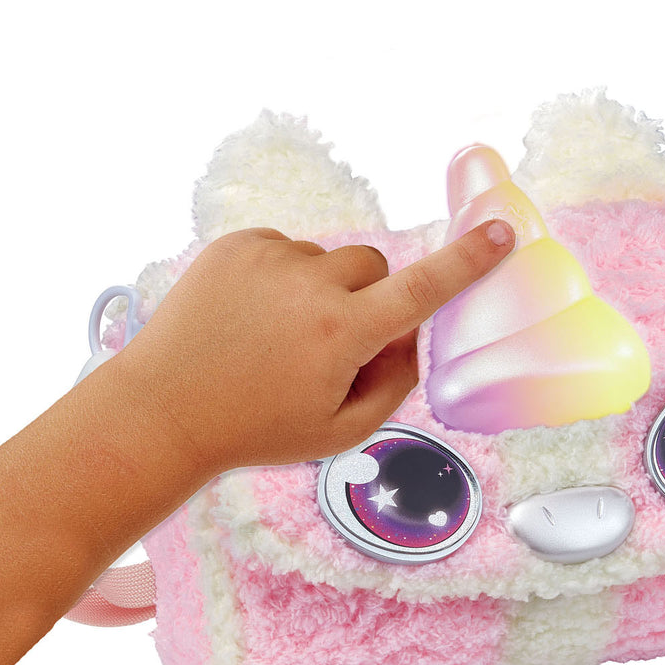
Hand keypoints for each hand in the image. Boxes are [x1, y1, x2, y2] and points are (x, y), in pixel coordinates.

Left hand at [111, 218, 515, 475]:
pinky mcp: (236, 245)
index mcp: (342, 334)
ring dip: (321, 289)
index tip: (501, 233)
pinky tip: (253, 317)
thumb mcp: (340, 431)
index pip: (423, 289)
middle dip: (369, 298)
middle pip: (375, 267)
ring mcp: (268, 259)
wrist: (164, 410)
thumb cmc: (254, 429)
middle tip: (333, 341)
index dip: (468, 261)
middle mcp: (309, 286)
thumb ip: (395, 383)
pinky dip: (283, 277)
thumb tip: (411, 335)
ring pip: (328, 259)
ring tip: (277, 335)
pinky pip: (286, 250)